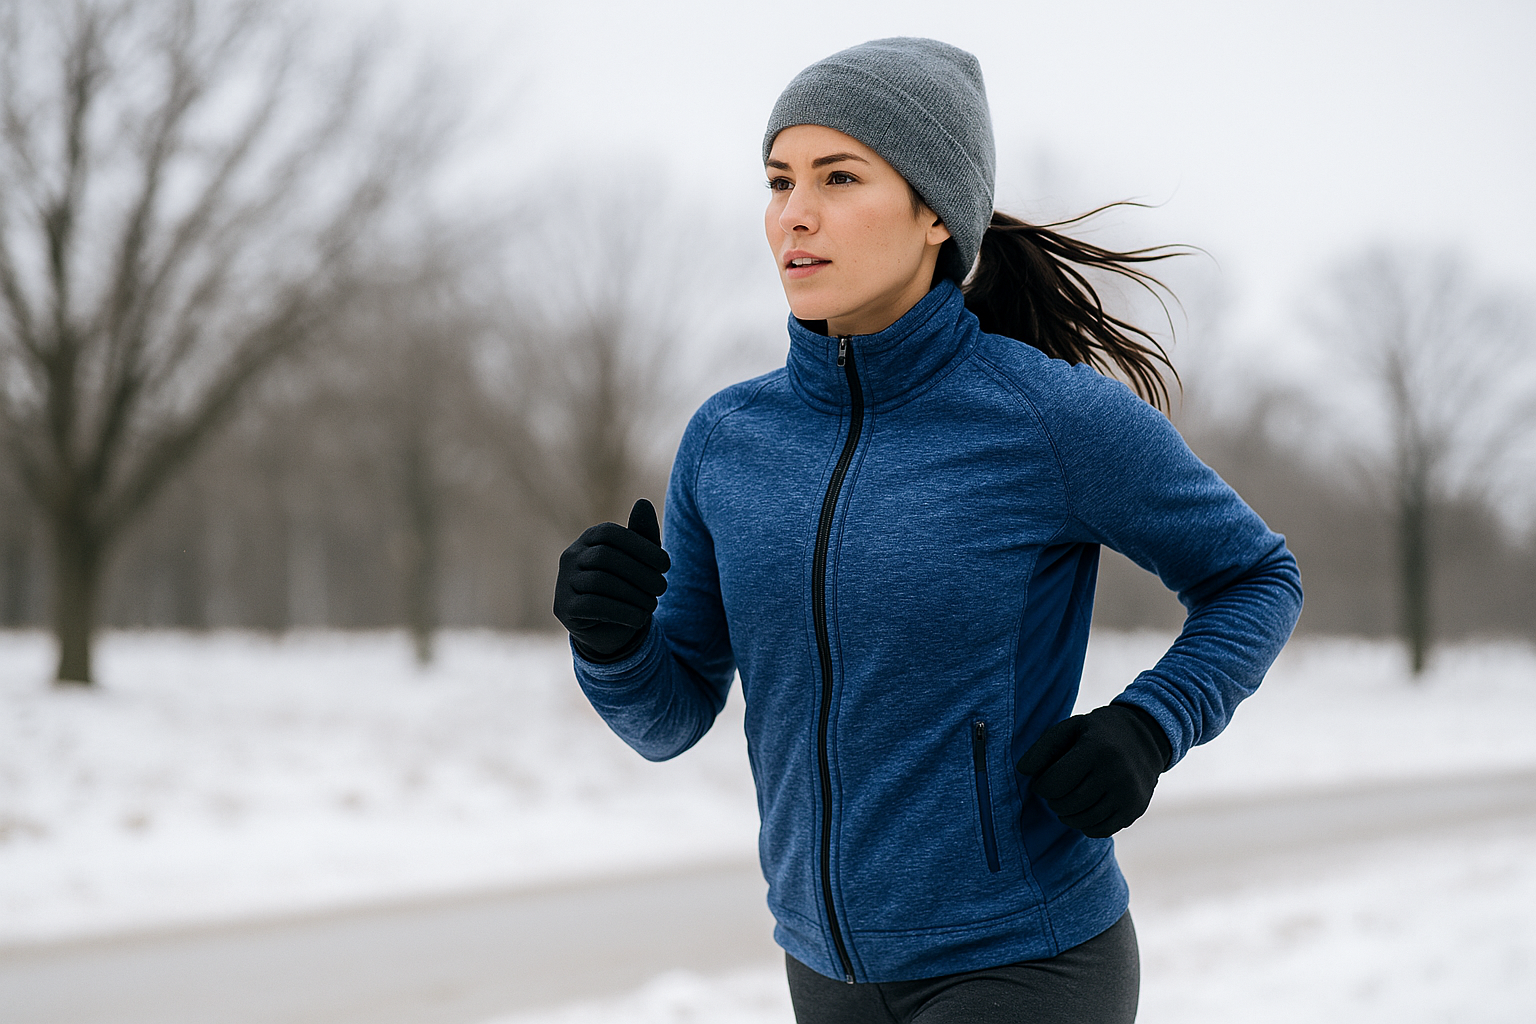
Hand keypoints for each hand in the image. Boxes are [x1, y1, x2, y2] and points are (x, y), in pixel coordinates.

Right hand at [553, 498, 670, 661]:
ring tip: (653, 605)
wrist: (611, 629)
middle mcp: (571, 556)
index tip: (666, 565)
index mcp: (589, 538)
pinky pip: (593, 605)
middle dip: (640, 573)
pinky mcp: (563, 608)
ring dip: (634, 595)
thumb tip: (643, 502)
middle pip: (605, 556)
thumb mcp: (641, 561)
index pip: (611, 533)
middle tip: (662, 589)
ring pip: (600, 582)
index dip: (641, 546)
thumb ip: (644, 535)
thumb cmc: (629, 587)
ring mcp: (563, 582)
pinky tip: (640, 619)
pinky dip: (622, 612)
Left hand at [1015, 703, 1171, 837]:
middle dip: (1053, 801)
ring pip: (1083, 821)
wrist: (1145, 738)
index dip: (1041, 785)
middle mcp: (1116, 773)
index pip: (1054, 783)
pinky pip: (1101, 831)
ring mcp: (1128, 794)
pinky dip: (1086, 826)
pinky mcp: (1135, 809)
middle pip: (1067, 804)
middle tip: (1055, 791)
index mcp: (1096, 749)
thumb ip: (1043, 748)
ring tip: (1066, 801)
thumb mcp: (1070, 728)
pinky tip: (1083, 811)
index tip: (1043, 780)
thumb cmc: (1097, 733)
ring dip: (1067, 815)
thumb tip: (1023, 771)